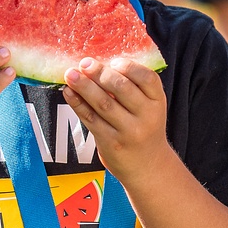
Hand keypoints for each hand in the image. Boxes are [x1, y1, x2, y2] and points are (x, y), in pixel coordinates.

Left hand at [62, 57, 169, 182]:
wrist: (147, 166)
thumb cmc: (145, 127)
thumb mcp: (149, 106)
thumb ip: (133, 88)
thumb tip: (100, 64)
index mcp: (158, 101)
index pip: (147, 78)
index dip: (128, 66)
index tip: (112, 61)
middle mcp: (147, 116)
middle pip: (122, 89)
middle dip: (100, 73)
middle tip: (85, 63)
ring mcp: (129, 131)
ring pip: (103, 103)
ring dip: (85, 86)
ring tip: (71, 74)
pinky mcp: (111, 143)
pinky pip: (91, 119)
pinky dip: (78, 104)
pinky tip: (69, 92)